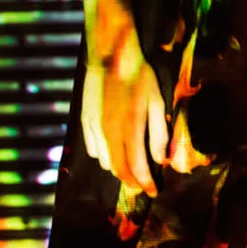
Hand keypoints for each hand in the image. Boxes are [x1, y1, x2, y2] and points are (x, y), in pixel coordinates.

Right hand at [81, 28, 167, 195]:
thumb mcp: (157, 102)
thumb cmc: (139, 76)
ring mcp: (94, 128)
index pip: (137, 167)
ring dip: (118, 170)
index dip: (146, 183)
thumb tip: (160, 159)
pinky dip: (104, 157)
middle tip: (143, 185)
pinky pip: (93, 150)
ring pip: (105, 163)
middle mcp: (109, 132)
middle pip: (119, 170)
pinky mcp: (85, 122)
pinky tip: (113, 151)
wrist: (111, 56)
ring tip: (131, 169)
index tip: (154, 191)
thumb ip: (158, 134)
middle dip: (132, 182)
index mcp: (130, 128)